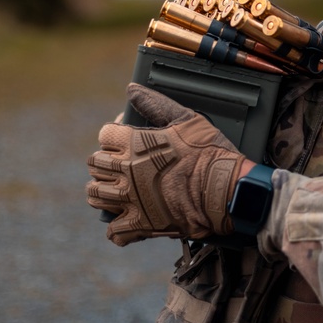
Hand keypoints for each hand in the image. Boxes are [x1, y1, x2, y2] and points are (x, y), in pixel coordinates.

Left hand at [85, 83, 245, 244]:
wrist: (227, 191)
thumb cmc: (210, 153)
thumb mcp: (187, 120)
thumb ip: (156, 104)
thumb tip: (132, 89)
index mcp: (135, 144)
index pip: (105, 135)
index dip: (115, 133)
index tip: (128, 135)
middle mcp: (127, 172)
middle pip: (94, 164)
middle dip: (105, 161)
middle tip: (122, 163)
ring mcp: (131, 201)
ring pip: (95, 196)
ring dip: (103, 191)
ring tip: (119, 189)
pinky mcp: (142, 225)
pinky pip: (114, 232)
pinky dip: (118, 228)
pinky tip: (129, 219)